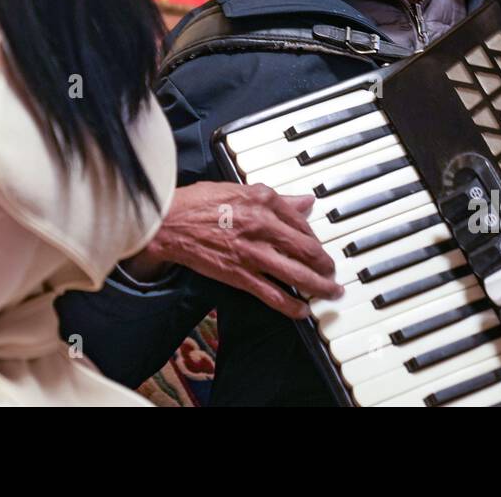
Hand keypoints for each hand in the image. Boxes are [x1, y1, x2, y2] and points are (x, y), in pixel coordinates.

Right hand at [136, 181, 342, 318]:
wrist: (168, 223)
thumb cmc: (198, 203)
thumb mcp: (240, 189)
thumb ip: (276, 199)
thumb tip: (305, 202)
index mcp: (264, 201)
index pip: (302, 222)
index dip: (315, 238)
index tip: (318, 247)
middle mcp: (263, 226)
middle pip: (308, 249)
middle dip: (326, 265)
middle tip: (333, 272)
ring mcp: (253, 253)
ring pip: (298, 274)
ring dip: (319, 287)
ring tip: (330, 292)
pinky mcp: (240, 275)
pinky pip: (274, 294)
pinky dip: (292, 305)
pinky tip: (302, 310)